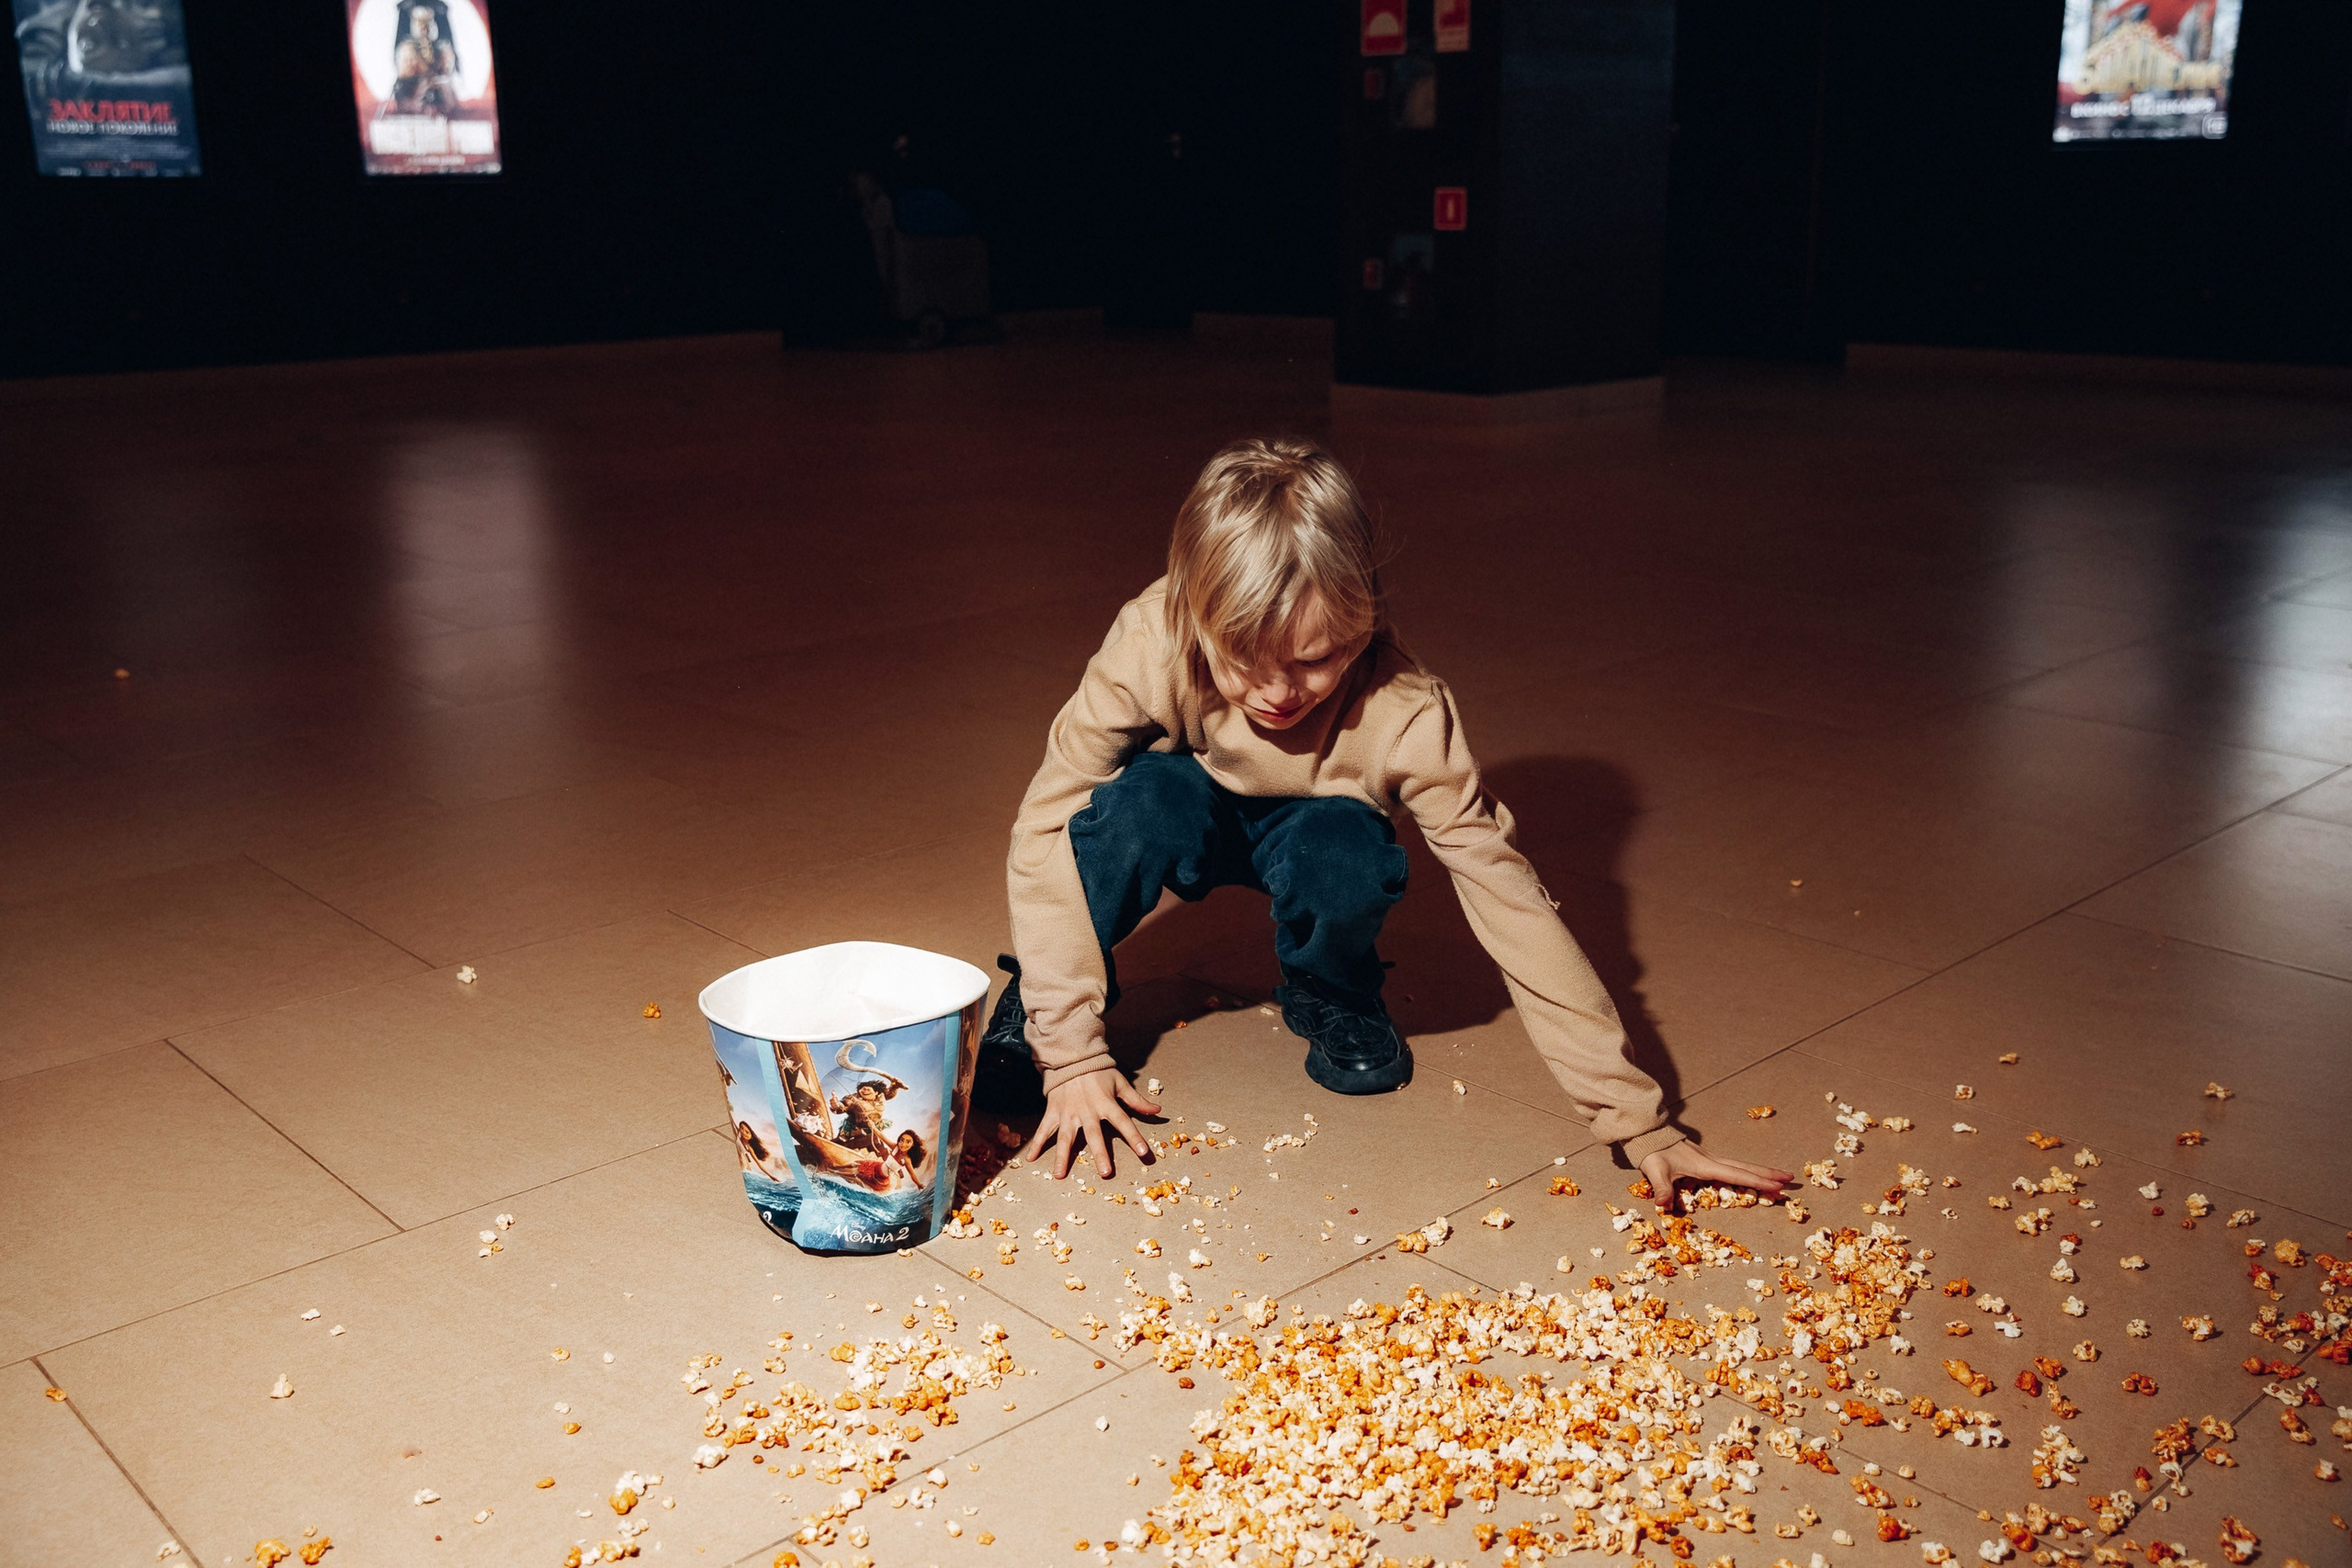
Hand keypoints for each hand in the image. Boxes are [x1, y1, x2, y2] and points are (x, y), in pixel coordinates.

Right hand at [1018, 1067, 1161, 1178]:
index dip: (1134, 1137)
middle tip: (1105, 1173)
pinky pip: (1044, 1130)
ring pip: (1065, 1137)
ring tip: (1059, 1175)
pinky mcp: (1053, 1112)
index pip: (1124, 1122)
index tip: (1144, 1152)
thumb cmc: (1098, 1072)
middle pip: (1094, 1135)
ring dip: (1062, 1156)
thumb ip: (1137, 1100)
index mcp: (1106, 1104)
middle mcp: (1087, 1111)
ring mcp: (1068, 1113)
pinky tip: (1030, 1158)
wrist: (1071, 1057)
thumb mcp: (1120, 1083)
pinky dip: (1036, 1143)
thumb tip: (1158, 1110)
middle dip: (1100, 1153)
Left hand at [1639, 1140, 1793, 1213]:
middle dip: (1768, 1174)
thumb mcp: (1655, 1170)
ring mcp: (1710, 1158)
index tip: (1777, 1186)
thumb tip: (1663, 1206)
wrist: (1648, 1135)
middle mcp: (1712, 1160)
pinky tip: (1753, 1174)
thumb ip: (1661, 1188)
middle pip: (1745, 1167)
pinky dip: (1747, 1171)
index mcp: (1705, 1165)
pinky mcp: (1706, 1159)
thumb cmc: (1653, 1153)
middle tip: (1791, 1179)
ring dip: (1761, 1171)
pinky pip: (1733, 1166)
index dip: (1757, 1181)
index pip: (1736, 1175)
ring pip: (1741, 1165)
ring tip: (1781, 1177)